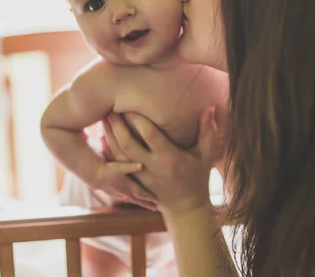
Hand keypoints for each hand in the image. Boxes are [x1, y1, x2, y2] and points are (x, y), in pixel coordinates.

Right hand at [89, 160, 157, 209]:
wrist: (93, 175)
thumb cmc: (106, 169)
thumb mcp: (119, 166)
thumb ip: (130, 166)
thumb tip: (141, 166)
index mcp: (127, 186)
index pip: (141, 194)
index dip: (149, 198)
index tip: (158, 202)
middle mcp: (124, 192)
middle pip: (137, 200)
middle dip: (146, 204)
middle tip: (155, 209)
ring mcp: (118, 193)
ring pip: (131, 200)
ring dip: (139, 202)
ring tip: (146, 205)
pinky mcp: (113, 192)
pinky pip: (124, 198)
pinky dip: (130, 199)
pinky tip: (131, 199)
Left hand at [104, 107, 221, 216]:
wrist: (186, 208)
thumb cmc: (198, 177)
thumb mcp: (206, 156)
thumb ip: (208, 132)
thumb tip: (210, 108)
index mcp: (169, 158)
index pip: (150, 135)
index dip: (138, 120)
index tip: (129, 105)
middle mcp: (153, 168)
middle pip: (129, 145)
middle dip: (117, 126)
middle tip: (110, 110)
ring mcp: (141, 177)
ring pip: (119, 156)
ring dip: (110, 138)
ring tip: (104, 120)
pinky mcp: (134, 184)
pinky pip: (117, 167)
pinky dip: (109, 153)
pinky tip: (104, 138)